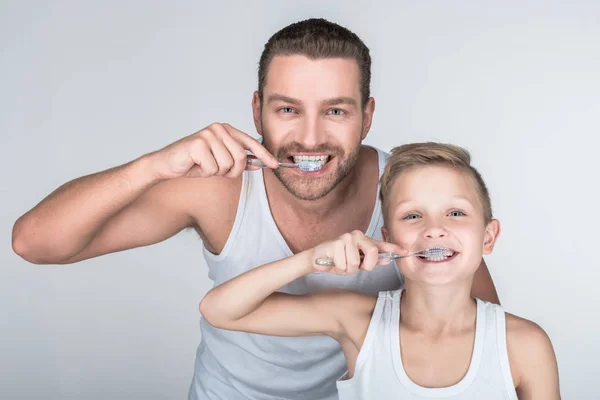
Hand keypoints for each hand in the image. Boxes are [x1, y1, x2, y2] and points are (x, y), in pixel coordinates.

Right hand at [150, 123, 279, 179]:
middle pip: (240, 157)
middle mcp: (218, 128)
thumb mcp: (220, 161)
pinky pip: (213, 168)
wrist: (167, 164)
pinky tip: (195, 166)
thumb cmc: (194, 162)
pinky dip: (205, 173)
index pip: (250, 142)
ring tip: (204, 166)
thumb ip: (238, 160)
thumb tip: (259, 163)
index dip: (264, 155)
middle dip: (231, 170)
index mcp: (226, 129)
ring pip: (227, 164)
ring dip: (216, 172)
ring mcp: (208, 134)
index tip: (275, 165)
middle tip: (215, 170)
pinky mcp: (198, 144)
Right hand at [310, 230, 406, 274]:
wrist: (316, 258)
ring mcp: (346, 238)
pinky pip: (344, 264)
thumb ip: (371, 261)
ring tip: (340, 263)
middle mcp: (356, 235)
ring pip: (355, 263)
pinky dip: (338, 268)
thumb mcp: (357, 262)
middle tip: (355, 266)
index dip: (393, 249)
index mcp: (363, 239)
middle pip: (372, 253)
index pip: (381, 245)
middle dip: (364, 265)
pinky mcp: (335, 243)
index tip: (404, 252)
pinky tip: (333, 262)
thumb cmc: (338, 260)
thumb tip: (387, 260)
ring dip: (347, 269)